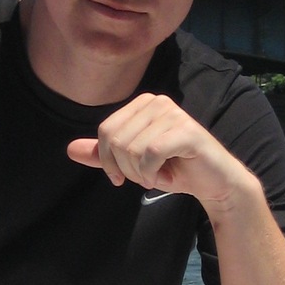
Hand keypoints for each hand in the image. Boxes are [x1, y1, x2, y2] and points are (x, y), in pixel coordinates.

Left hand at [67, 94, 257, 215]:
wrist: (214, 183)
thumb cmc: (175, 169)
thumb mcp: (132, 163)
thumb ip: (104, 155)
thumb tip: (69, 150)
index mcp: (142, 104)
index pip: (106, 131)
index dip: (110, 161)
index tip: (126, 176)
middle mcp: (157, 101)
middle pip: (116, 140)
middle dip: (127, 169)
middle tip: (148, 176)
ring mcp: (173, 113)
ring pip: (132, 149)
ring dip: (143, 174)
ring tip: (162, 174)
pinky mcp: (187, 131)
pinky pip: (150, 153)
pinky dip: (154, 174)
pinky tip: (169, 177)